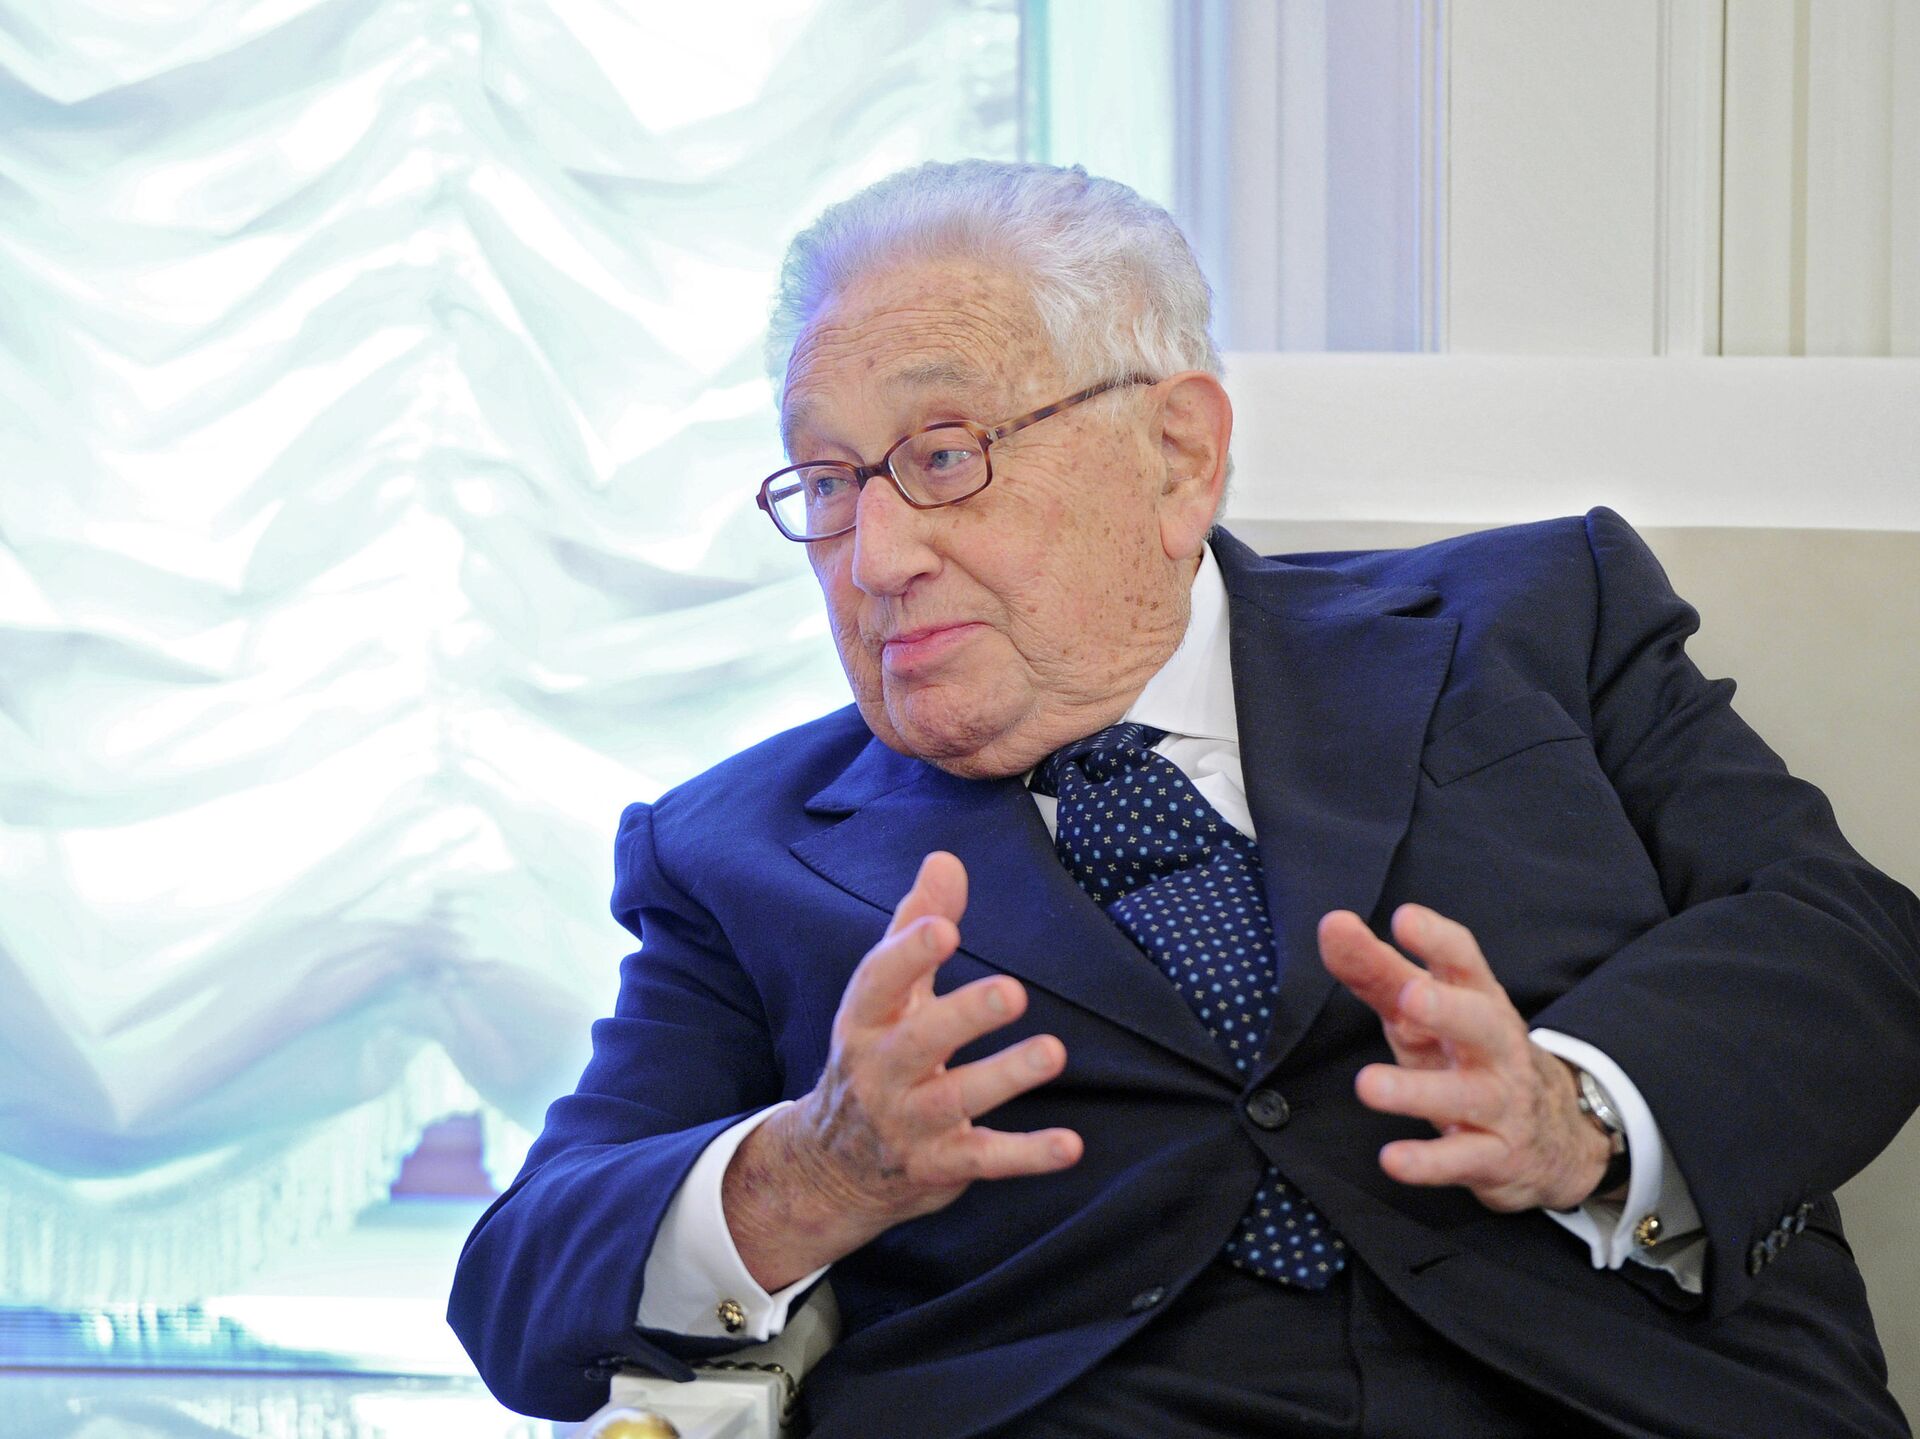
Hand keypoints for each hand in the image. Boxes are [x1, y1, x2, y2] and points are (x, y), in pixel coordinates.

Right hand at [725, 852, 1081, 1289]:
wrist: (834, 1167)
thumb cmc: (874, 1054)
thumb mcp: (886, 994)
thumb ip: (918, 925)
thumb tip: (945, 858)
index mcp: (865, 1020)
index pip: (879, 982)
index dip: (907, 954)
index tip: (941, 928)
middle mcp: (881, 1071)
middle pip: (921, 1040)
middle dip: (964, 1015)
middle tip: (1014, 990)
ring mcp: (909, 1122)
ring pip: (957, 1099)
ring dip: (1005, 1076)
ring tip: (1053, 1052)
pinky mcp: (941, 1165)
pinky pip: (986, 1160)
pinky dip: (1028, 1155)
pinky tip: (1071, 1145)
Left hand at [1318, 904, 1609, 1212]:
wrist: (1553, 1136)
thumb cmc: (1466, 1053)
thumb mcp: (1422, 1011)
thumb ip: (1376, 969)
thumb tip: (1332, 923)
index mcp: (1477, 1000)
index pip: (1465, 961)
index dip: (1437, 939)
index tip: (1404, 917)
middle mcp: (1496, 1048)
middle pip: (1481, 1022)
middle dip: (1448, 1009)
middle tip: (1409, 997)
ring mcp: (1500, 1104)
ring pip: (1464, 1096)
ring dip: (1416, 1092)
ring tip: (1367, 1085)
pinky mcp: (1494, 1156)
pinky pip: (1461, 1160)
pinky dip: (1428, 1163)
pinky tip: (1392, 1160)